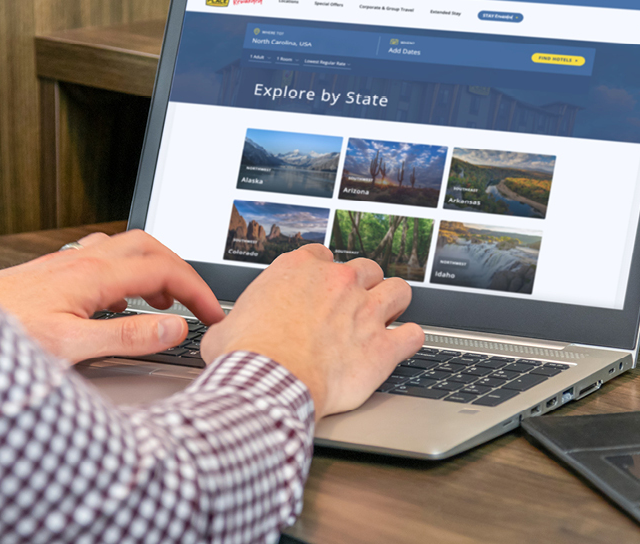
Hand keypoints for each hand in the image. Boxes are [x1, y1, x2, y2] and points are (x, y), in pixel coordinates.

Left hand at [0, 230, 224, 361]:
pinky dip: (123, 275)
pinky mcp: (48, 274)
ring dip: (152, 269)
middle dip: (180, 271)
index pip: (161, 271)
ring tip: (164, 301)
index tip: (213, 313)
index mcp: (92, 276)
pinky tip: (114, 301)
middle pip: (148, 248)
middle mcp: (79, 262)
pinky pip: (99, 260)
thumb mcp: (70, 347)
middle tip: (197, 303)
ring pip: (123, 250)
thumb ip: (126, 335)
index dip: (195, 290)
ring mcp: (63, 265)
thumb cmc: (0, 338)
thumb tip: (173, 327)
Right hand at [199, 244, 423, 418]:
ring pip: (398, 291)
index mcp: (299, 270)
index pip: (321, 256)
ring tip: (388, 315)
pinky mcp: (383, 346)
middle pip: (366, 268)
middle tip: (355, 304)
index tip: (321, 287)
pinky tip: (403, 345)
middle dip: (364, 285)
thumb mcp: (226, 327)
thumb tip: (226, 331)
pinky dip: (410, 340)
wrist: (269, 383)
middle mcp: (337, 283)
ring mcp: (365, 311)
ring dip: (394, 303)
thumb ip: (237, 320)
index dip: (323, 272)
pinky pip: (414, 334)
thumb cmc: (247, 356)